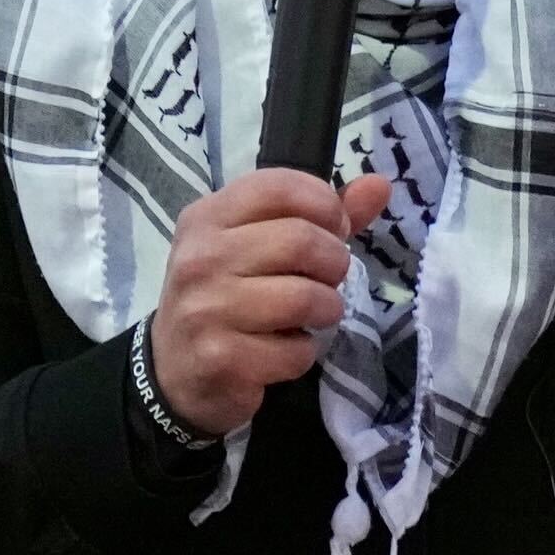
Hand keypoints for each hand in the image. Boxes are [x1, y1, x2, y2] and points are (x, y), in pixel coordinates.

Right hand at [152, 169, 389, 434]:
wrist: (174, 370)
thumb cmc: (225, 295)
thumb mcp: (257, 244)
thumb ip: (318, 214)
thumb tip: (380, 184)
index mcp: (207, 217)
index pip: (279, 186)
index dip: (324, 205)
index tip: (332, 230)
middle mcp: (201, 257)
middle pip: (301, 241)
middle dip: (333, 263)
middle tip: (326, 279)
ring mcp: (206, 309)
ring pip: (305, 297)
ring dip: (326, 310)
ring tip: (311, 314)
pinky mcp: (221, 358)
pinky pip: (295, 351)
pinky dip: (302, 353)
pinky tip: (283, 349)